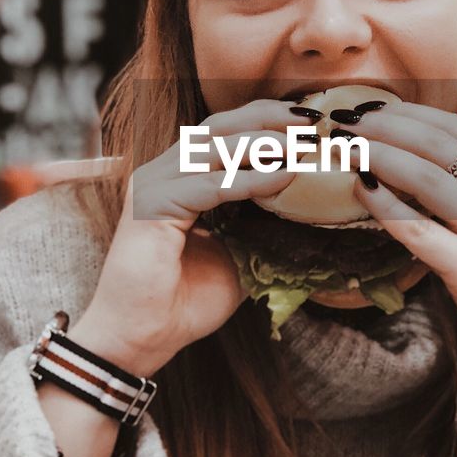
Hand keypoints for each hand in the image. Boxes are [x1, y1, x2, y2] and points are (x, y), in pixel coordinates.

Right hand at [70, 100, 304, 377]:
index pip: (224, 134)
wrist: (143, 339)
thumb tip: (309, 209)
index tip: (312, 123)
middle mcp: (161, 174)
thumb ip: (263, 226)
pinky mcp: (151, 207)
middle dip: (268, 117)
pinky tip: (285, 175)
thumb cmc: (184, 303)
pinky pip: (210, 185)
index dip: (266, 123)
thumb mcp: (239, 255)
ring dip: (264, 141)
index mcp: (178, 179)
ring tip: (306, 140)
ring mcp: (152, 187)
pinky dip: (250, 179)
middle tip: (313, 118)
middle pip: (218, 127)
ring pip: (214, 147)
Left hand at [351, 103, 456, 396]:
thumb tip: (406, 162)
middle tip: (342, 120)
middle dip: (384, 126)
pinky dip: (385, 206)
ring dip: (377, 156)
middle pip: (438, 144)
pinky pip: (421, 231)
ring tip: (342, 148)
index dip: (405, 112)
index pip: (453, 127)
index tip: (365, 107)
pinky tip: (359, 191)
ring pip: (428, 178)